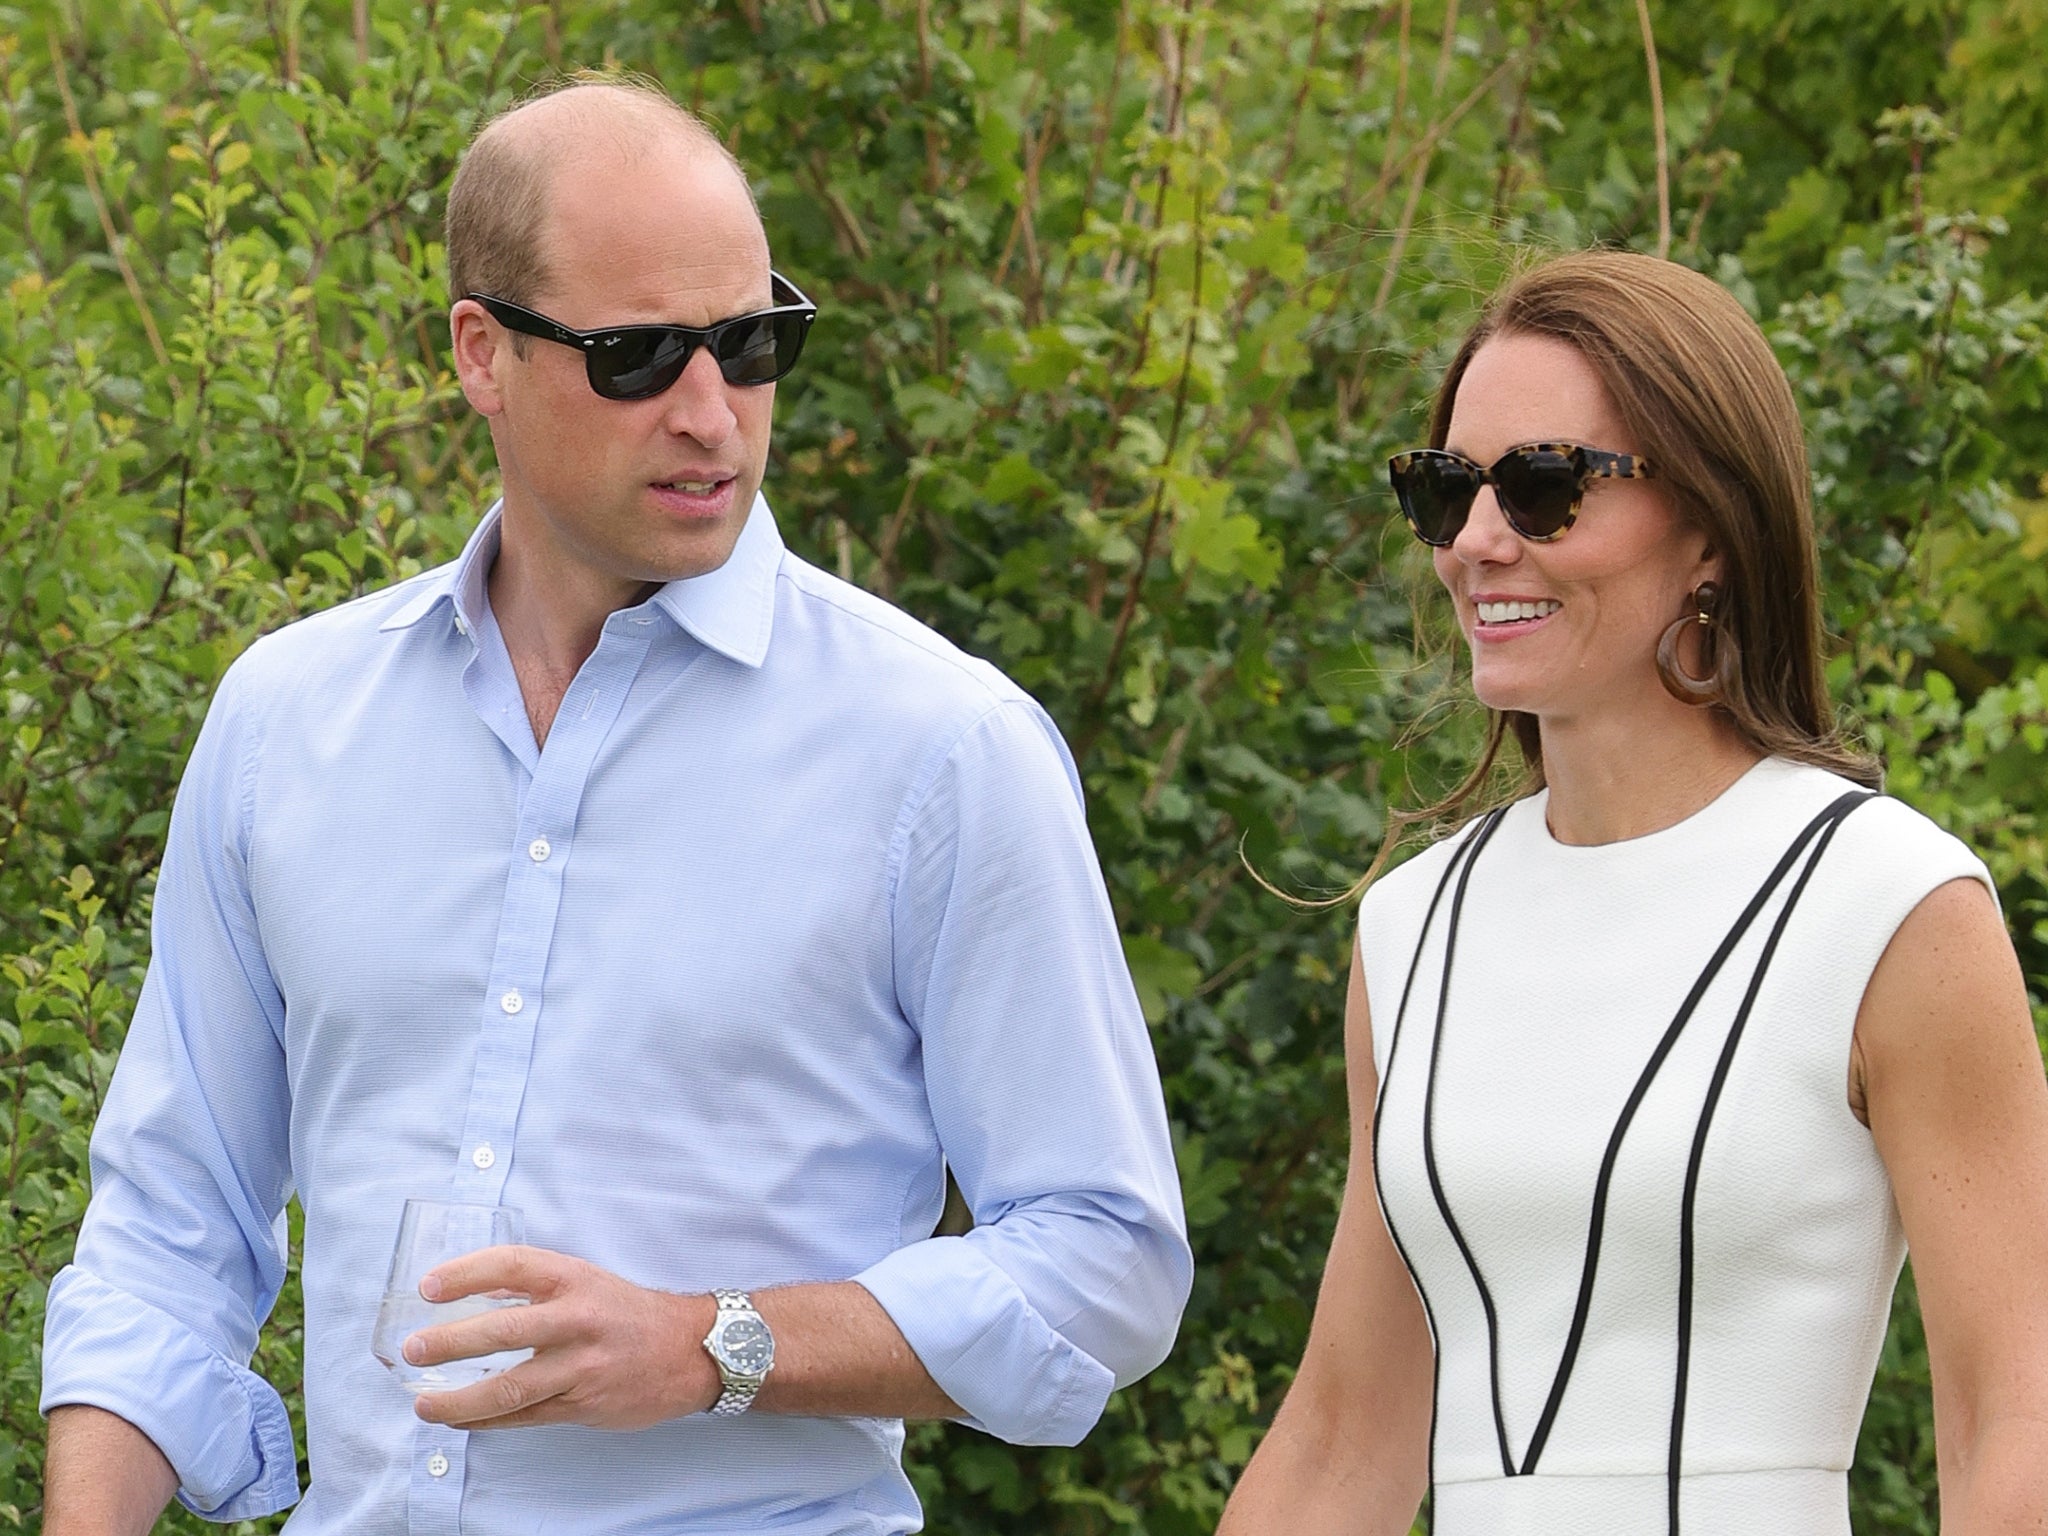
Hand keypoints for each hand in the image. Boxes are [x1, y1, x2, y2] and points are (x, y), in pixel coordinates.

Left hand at [405, 1245, 719, 1430]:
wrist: (689, 1351)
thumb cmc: (626, 1313)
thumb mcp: (586, 1282)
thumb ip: (534, 1290)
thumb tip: (471, 1297)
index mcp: (574, 1278)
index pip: (511, 1265)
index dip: (466, 1273)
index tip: (428, 1287)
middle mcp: (577, 1319)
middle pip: (504, 1330)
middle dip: (450, 1342)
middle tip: (412, 1350)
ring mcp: (581, 1366)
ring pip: (511, 1387)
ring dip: (460, 1398)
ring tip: (424, 1405)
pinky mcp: (584, 1405)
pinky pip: (526, 1416)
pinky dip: (487, 1420)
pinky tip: (461, 1420)